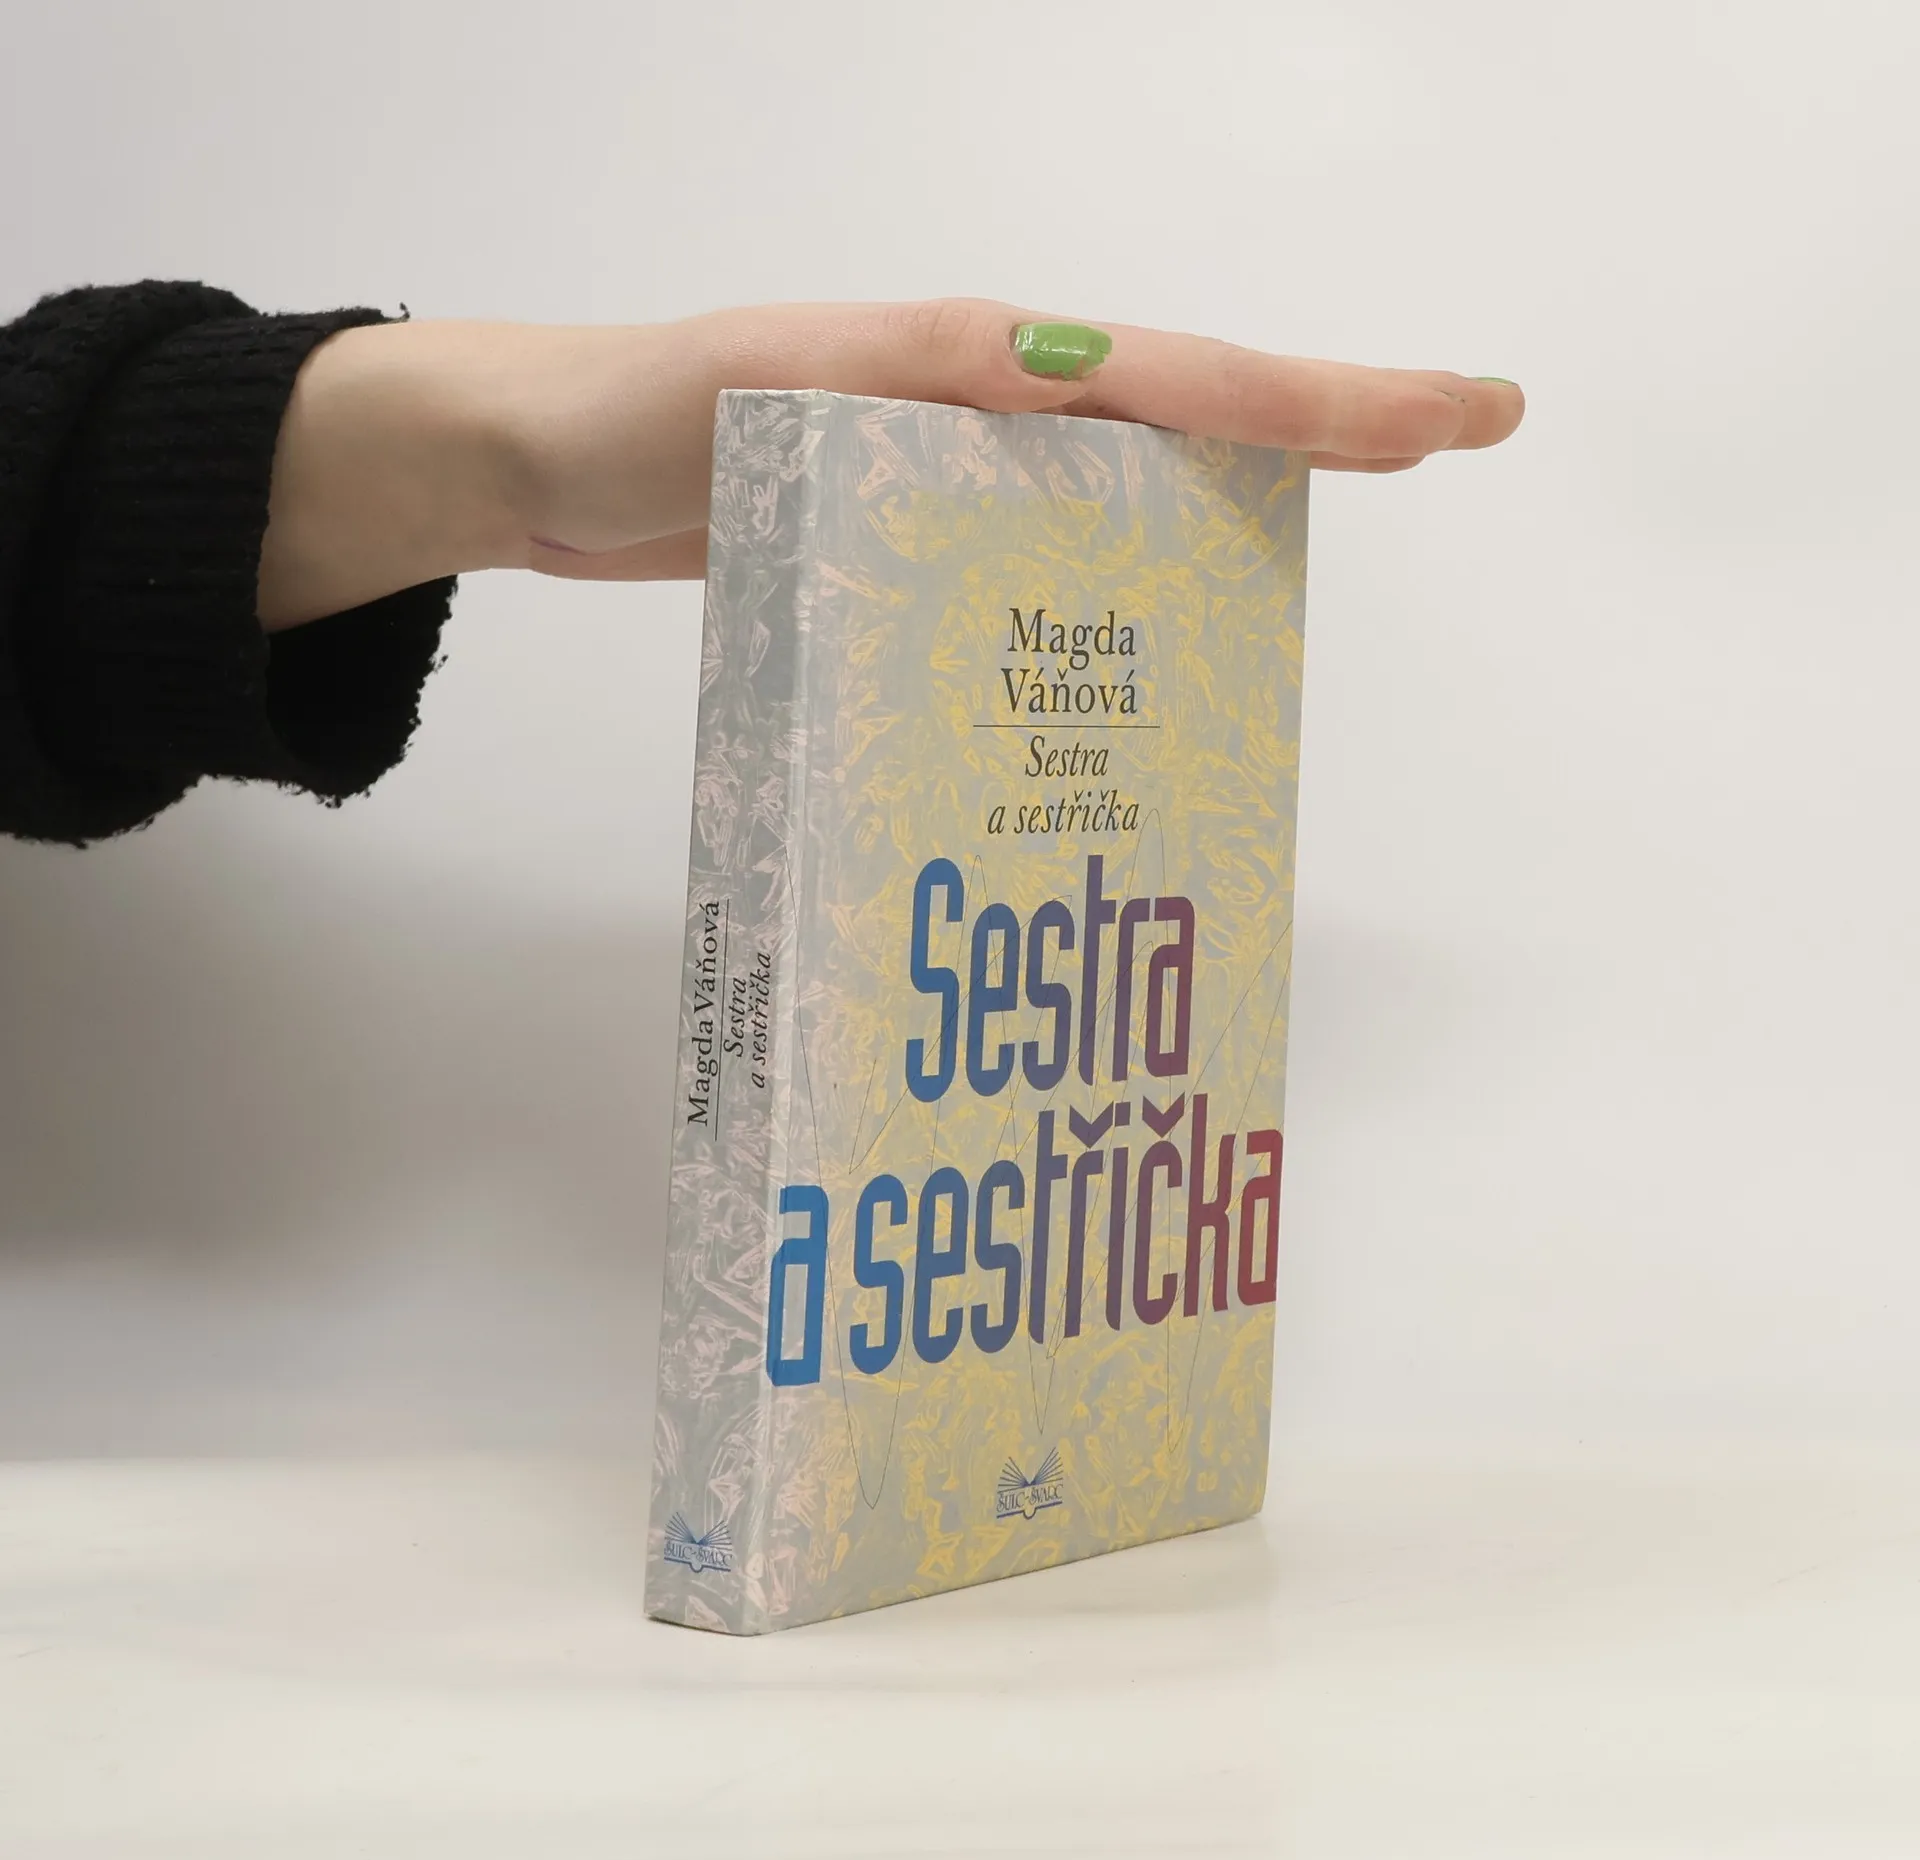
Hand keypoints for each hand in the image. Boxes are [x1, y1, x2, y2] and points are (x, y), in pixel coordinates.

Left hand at [259, 299, 1524, 630]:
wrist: (543, 462)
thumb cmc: (638, 415)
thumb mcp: (775, 382)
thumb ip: (913, 377)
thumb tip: (1070, 371)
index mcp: (980, 367)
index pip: (1184, 377)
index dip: (1324, 399)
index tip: (1453, 413)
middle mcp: (988, 412)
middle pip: (1190, 413)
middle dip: (1323, 424)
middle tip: (1451, 442)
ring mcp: (958, 472)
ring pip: (1135, 481)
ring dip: (1241, 498)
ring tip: (1334, 540)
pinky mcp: (915, 530)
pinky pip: (1054, 544)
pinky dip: (1127, 570)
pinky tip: (1151, 631)